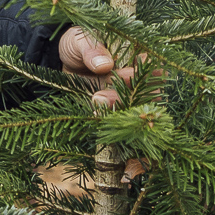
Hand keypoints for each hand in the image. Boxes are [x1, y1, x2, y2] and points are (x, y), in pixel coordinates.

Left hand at [51, 25, 148, 179]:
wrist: (61, 66)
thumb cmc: (78, 46)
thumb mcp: (79, 40)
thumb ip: (91, 47)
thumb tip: (103, 64)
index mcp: (137, 61)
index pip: (152, 70)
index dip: (144, 75)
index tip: (125, 73)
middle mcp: (141, 88)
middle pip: (149, 100)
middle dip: (125, 102)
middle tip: (98, 98)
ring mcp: (133, 109)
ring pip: (143, 126)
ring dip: (127, 133)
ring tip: (101, 124)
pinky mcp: (120, 127)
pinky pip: (135, 148)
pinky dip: (136, 163)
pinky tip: (129, 174)